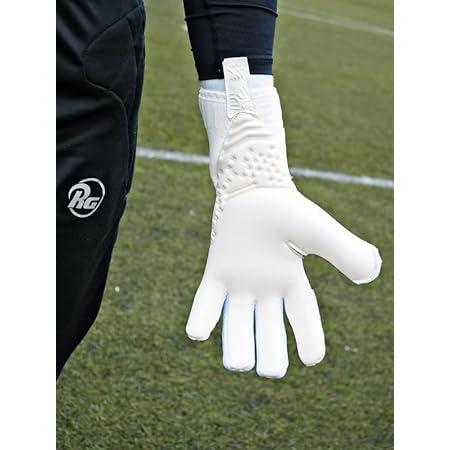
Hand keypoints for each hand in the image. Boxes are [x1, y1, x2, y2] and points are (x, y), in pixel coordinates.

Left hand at [186, 57, 381, 377]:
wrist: (253, 188)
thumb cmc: (286, 209)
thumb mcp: (319, 231)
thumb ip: (345, 250)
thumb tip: (371, 272)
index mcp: (292, 281)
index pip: (303, 315)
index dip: (309, 336)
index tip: (313, 359)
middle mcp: (266, 289)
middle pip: (269, 328)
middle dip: (270, 349)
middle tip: (271, 372)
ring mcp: (240, 283)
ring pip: (239, 321)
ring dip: (237, 343)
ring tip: (238, 365)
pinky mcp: (217, 273)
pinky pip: (208, 301)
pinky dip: (203, 317)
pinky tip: (196, 334)